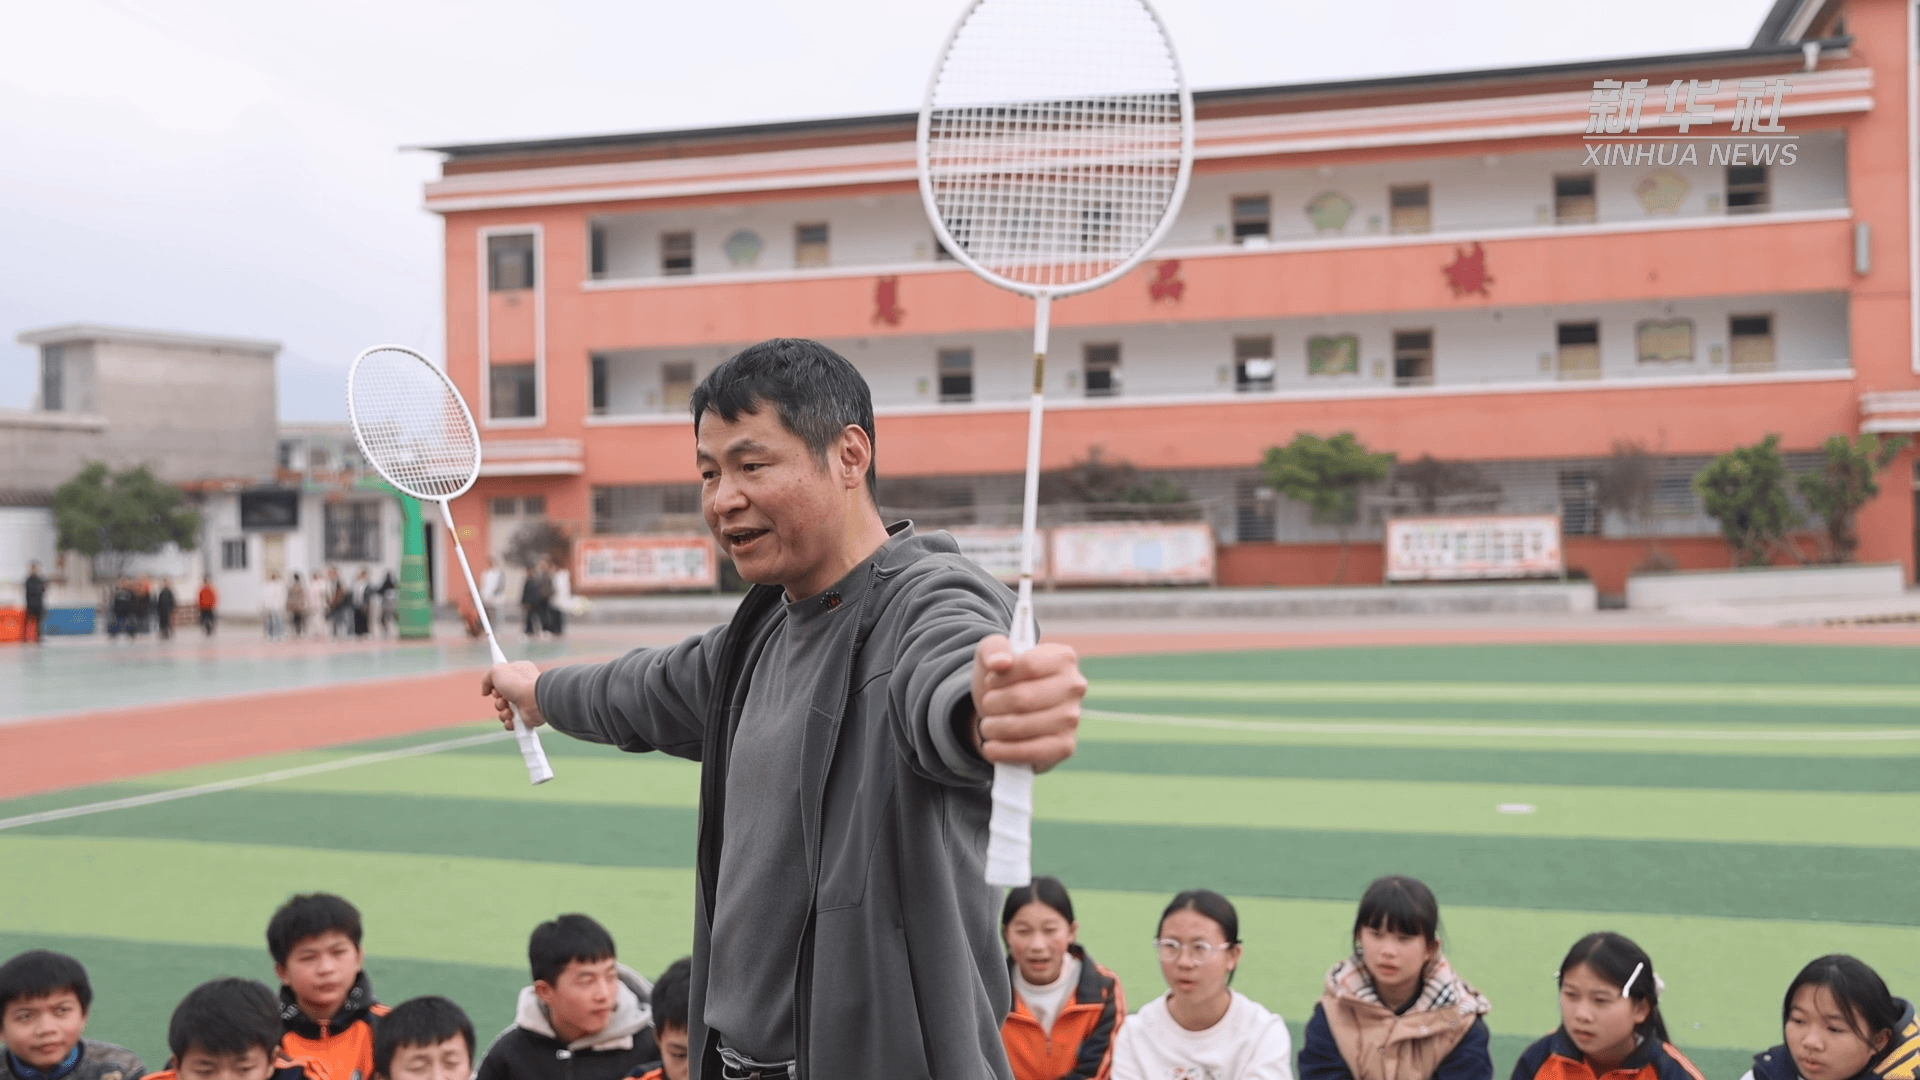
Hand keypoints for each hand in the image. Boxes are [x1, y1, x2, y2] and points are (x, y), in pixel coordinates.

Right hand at [481, 661, 546, 730]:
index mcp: (518, 674)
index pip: (501, 680)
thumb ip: (486, 678)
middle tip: (504, 699)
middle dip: (498, 701)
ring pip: (503, 711)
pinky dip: (509, 722)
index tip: (496, 686)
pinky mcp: (525, 717)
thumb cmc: (518, 683)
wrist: (535, 699)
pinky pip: (510, 723)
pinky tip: (512, 719)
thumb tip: (485, 692)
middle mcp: (521, 688)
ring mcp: (524, 703)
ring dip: (503, 713)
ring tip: (510, 710)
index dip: (495, 685)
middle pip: (500, 698)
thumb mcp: (496, 671)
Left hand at [970, 634, 1084, 771]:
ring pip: (1021, 726)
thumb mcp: (992, 655)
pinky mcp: (1065, 746)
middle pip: (1022, 698)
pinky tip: (992, 748)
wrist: (1009, 712)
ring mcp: (1073, 718)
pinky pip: (1030, 752)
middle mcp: (1075, 686)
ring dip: (993, 728)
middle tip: (987, 706)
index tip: (990, 682)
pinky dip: (1004, 751)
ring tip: (988, 725)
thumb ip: (993, 649)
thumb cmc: (1003, 679)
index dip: (1000, 677)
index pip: (1027, 665)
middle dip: (993, 704)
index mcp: (1064, 658)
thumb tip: (1000, 662)